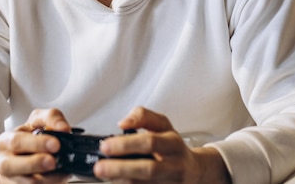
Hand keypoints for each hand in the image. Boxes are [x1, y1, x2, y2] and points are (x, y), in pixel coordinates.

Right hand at [0, 108, 71, 182]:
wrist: (22, 155)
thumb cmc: (30, 138)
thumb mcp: (38, 121)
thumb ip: (52, 119)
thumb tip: (64, 129)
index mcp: (6, 141)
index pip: (17, 141)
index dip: (37, 143)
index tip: (56, 144)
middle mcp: (4, 161)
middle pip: (12, 165)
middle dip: (35, 163)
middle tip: (53, 161)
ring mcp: (10, 179)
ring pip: (26, 182)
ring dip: (46, 179)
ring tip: (60, 172)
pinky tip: (57, 178)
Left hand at [93, 107, 230, 183]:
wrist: (194, 171)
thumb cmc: (173, 146)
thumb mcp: (162, 125)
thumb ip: (142, 116)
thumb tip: (123, 123)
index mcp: (174, 143)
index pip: (150, 142)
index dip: (126, 144)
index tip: (106, 145)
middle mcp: (175, 165)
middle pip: (148, 169)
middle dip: (121, 168)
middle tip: (100, 167)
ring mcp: (173, 183)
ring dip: (122, 181)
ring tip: (104, 175)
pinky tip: (116, 182)